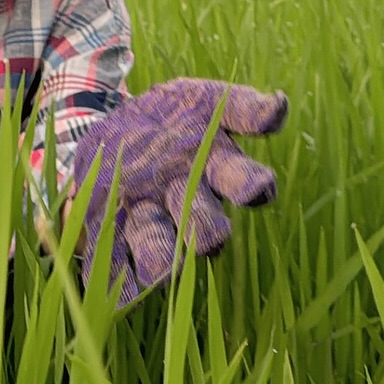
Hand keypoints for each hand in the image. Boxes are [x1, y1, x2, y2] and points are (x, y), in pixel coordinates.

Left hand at [75, 79, 287, 305]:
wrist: (114, 120)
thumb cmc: (173, 114)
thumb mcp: (203, 98)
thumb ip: (242, 106)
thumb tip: (278, 109)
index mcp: (216, 172)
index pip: (244, 184)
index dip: (251, 188)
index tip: (255, 189)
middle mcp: (188, 204)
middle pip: (205, 225)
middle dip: (206, 230)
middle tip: (208, 236)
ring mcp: (148, 218)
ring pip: (161, 249)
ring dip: (161, 258)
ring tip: (162, 270)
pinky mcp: (107, 228)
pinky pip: (112, 261)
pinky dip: (114, 280)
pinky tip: (105, 284)